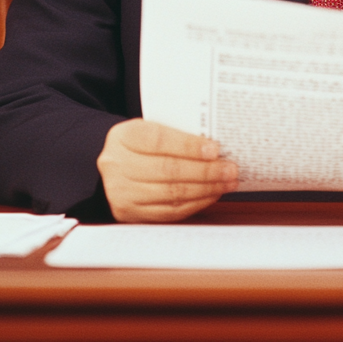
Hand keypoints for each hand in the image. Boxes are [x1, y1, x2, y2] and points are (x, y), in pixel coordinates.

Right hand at [97, 119, 238, 221]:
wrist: (112, 167)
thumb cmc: (140, 145)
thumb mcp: (150, 129)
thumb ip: (177, 134)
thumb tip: (214, 146)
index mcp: (124, 136)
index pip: (160, 140)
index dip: (189, 146)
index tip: (215, 149)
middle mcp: (117, 165)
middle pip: (168, 170)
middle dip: (205, 171)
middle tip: (230, 169)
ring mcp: (122, 192)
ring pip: (171, 193)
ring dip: (205, 189)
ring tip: (227, 182)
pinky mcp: (129, 213)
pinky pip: (169, 211)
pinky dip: (195, 204)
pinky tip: (211, 195)